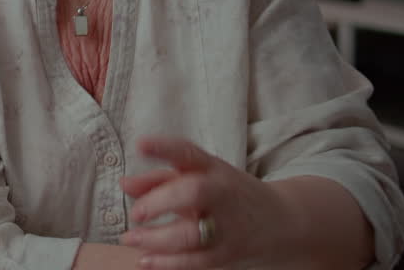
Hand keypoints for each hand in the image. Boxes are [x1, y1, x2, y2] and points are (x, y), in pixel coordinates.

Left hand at [119, 136, 295, 269]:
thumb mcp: (197, 177)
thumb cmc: (225, 193)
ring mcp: (228, 225)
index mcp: (212, 168)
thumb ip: (159, 178)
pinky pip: (197, 261)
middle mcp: (222, 193)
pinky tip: (144, 261)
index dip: (164, 147)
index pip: (188, 152)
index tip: (140, 145)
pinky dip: (168, 263)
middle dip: (161, 201)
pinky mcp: (228, 253)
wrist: (280, 221)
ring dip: (158, 239)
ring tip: (130, 239)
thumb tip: (124, 185)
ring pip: (193, 234)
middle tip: (136, 213)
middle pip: (194, 193)